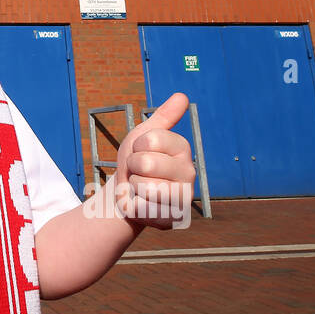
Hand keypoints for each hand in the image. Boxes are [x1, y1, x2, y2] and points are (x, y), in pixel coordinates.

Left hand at [114, 92, 195, 229]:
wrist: (125, 195)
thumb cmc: (134, 163)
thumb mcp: (143, 135)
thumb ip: (164, 117)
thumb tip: (183, 95)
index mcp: (182, 148)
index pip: (149, 139)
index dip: (135, 146)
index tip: (139, 152)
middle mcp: (189, 171)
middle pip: (146, 163)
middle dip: (132, 168)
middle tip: (137, 173)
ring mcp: (184, 196)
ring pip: (147, 187)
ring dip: (134, 187)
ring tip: (140, 188)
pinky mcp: (174, 218)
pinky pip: (145, 208)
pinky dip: (136, 206)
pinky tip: (144, 205)